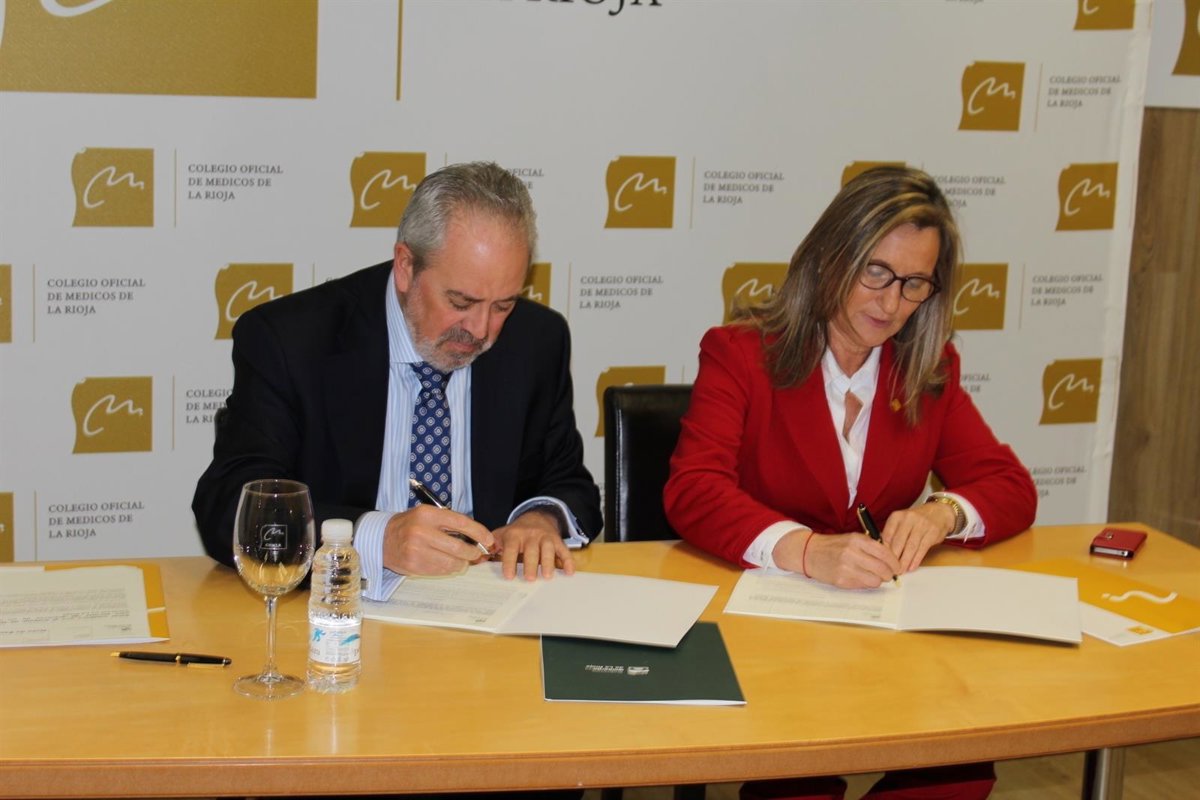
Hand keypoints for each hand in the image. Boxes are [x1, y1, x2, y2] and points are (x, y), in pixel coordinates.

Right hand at [382, 505, 494, 576]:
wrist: (381, 540)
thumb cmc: (409, 526)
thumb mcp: (428, 515)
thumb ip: (450, 522)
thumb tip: (477, 536)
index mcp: (427, 515)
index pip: (461, 523)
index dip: (479, 533)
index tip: (488, 540)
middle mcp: (421, 532)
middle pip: (459, 547)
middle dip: (473, 553)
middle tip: (476, 554)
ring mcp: (416, 550)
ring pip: (451, 562)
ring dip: (461, 563)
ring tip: (460, 560)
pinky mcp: (414, 565)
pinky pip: (440, 570)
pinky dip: (448, 569)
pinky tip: (445, 563)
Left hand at [493, 509, 574, 580]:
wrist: (536, 517)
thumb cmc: (516, 532)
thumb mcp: (501, 535)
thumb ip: (489, 548)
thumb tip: (475, 561)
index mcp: (514, 534)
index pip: (511, 548)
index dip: (509, 561)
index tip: (509, 576)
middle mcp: (531, 535)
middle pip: (531, 550)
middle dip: (531, 564)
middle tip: (529, 579)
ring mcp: (545, 537)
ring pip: (548, 548)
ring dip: (548, 562)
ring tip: (547, 576)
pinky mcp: (557, 540)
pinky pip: (564, 550)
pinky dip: (568, 561)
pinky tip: (569, 572)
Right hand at [773, 528, 900, 588]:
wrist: (809, 552)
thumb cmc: (834, 545)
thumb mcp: (852, 538)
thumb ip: (871, 546)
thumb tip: (892, 559)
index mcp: (857, 540)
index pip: (885, 553)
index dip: (895, 562)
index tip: (897, 567)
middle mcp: (852, 553)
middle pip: (883, 569)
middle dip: (889, 574)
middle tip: (888, 574)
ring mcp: (846, 567)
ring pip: (875, 580)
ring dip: (877, 580)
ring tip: (872, 576)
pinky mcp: (841, 580)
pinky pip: (863, 586)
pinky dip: (865, 583)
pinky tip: (859, 577)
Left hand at [881, 502, 955, 573]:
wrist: (939, 512)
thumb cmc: (916, 520)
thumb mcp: (901, 522)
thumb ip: (892, 534)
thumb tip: (882, 552)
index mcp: (896, 516)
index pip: (887, 536)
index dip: (884, 551)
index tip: (882, 562)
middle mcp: (908, 519)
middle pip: (898, 542)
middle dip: (894, 559)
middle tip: (891, 570)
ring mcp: (921, 525)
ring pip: (910, 547)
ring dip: (905, 561)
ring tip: (901, 570)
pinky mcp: (932, 532)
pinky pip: (922, 549)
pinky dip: (916, 560)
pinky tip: (911, 567)